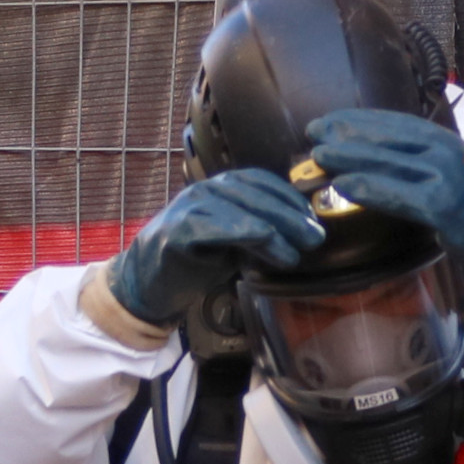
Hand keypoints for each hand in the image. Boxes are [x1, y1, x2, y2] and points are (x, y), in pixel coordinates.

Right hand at [105, 167, 320, 327]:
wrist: (148, 282)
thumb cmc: (196, 261)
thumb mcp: (236, 243)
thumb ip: (263, 233)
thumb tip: (304, 234)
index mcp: (222, 187)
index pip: (262, 182)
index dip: (290, 199)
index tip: (314, 220)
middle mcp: (206, 189)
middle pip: (255, 193)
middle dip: (290, 215)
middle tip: (315, 237)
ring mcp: (190, 205)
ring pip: (239, 207)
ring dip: (273, 228)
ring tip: (294, 253)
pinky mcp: (178, 227)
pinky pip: (216, 224)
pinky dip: (243, 230)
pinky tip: (265, 241)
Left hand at [301, 109, 463, 291]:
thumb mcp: (446, 172)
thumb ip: (415, 161)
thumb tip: (370, 155)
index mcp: (443, 139)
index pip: (393, 122)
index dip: (357, 119)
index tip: (328, 121)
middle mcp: (445, 151)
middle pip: (386, 137)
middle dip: (345, 133)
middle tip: (313, 133)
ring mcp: (445, 177)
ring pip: (387, 162)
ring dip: (350, 158)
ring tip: (319, 156)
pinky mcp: (442, 206)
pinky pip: (397, 195)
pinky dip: (370, 189)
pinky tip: (345, 186)